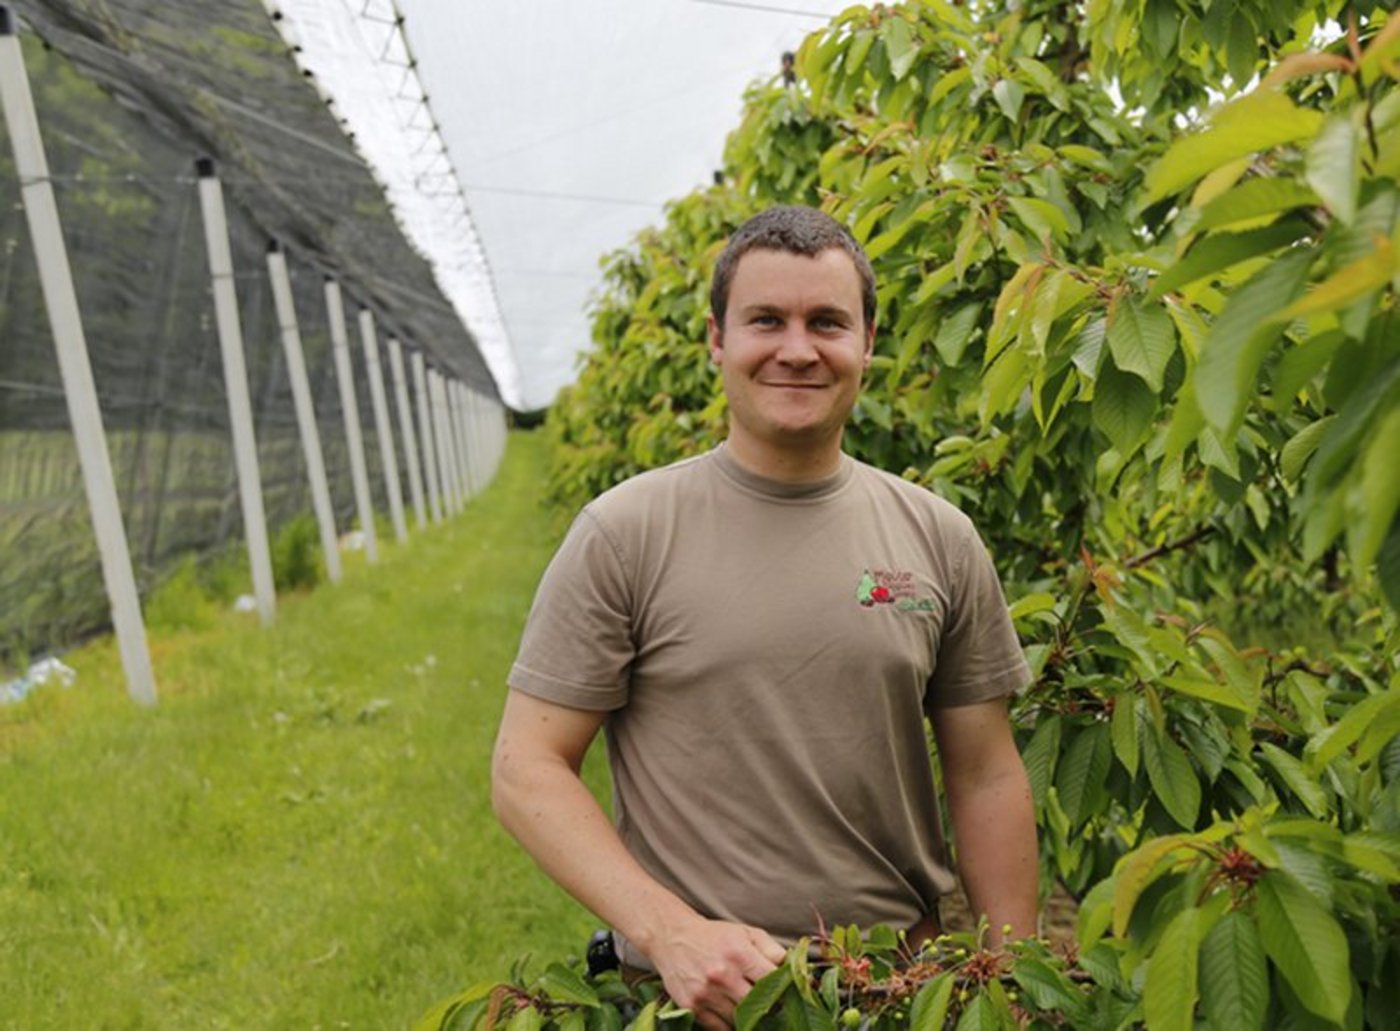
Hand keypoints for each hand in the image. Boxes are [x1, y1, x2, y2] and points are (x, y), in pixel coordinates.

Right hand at [648, 917, 785, 1030]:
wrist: (673, 937)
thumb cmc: (714, 936)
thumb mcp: (745, 932)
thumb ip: (771, 949)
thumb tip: (791, 967)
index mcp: (739, 953)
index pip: (771, 981)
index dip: (781, 988)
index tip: (783, 991)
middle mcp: (722, 975)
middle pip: (757, 1005)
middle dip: (767, 1006)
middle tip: (770, 1005)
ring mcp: (705, 993)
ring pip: (739, 1020)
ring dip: (748, 1017)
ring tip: (751, 1009)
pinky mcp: (692, 1007)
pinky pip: (720, 1028)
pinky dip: (729, 1025)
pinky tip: (731, 1012)